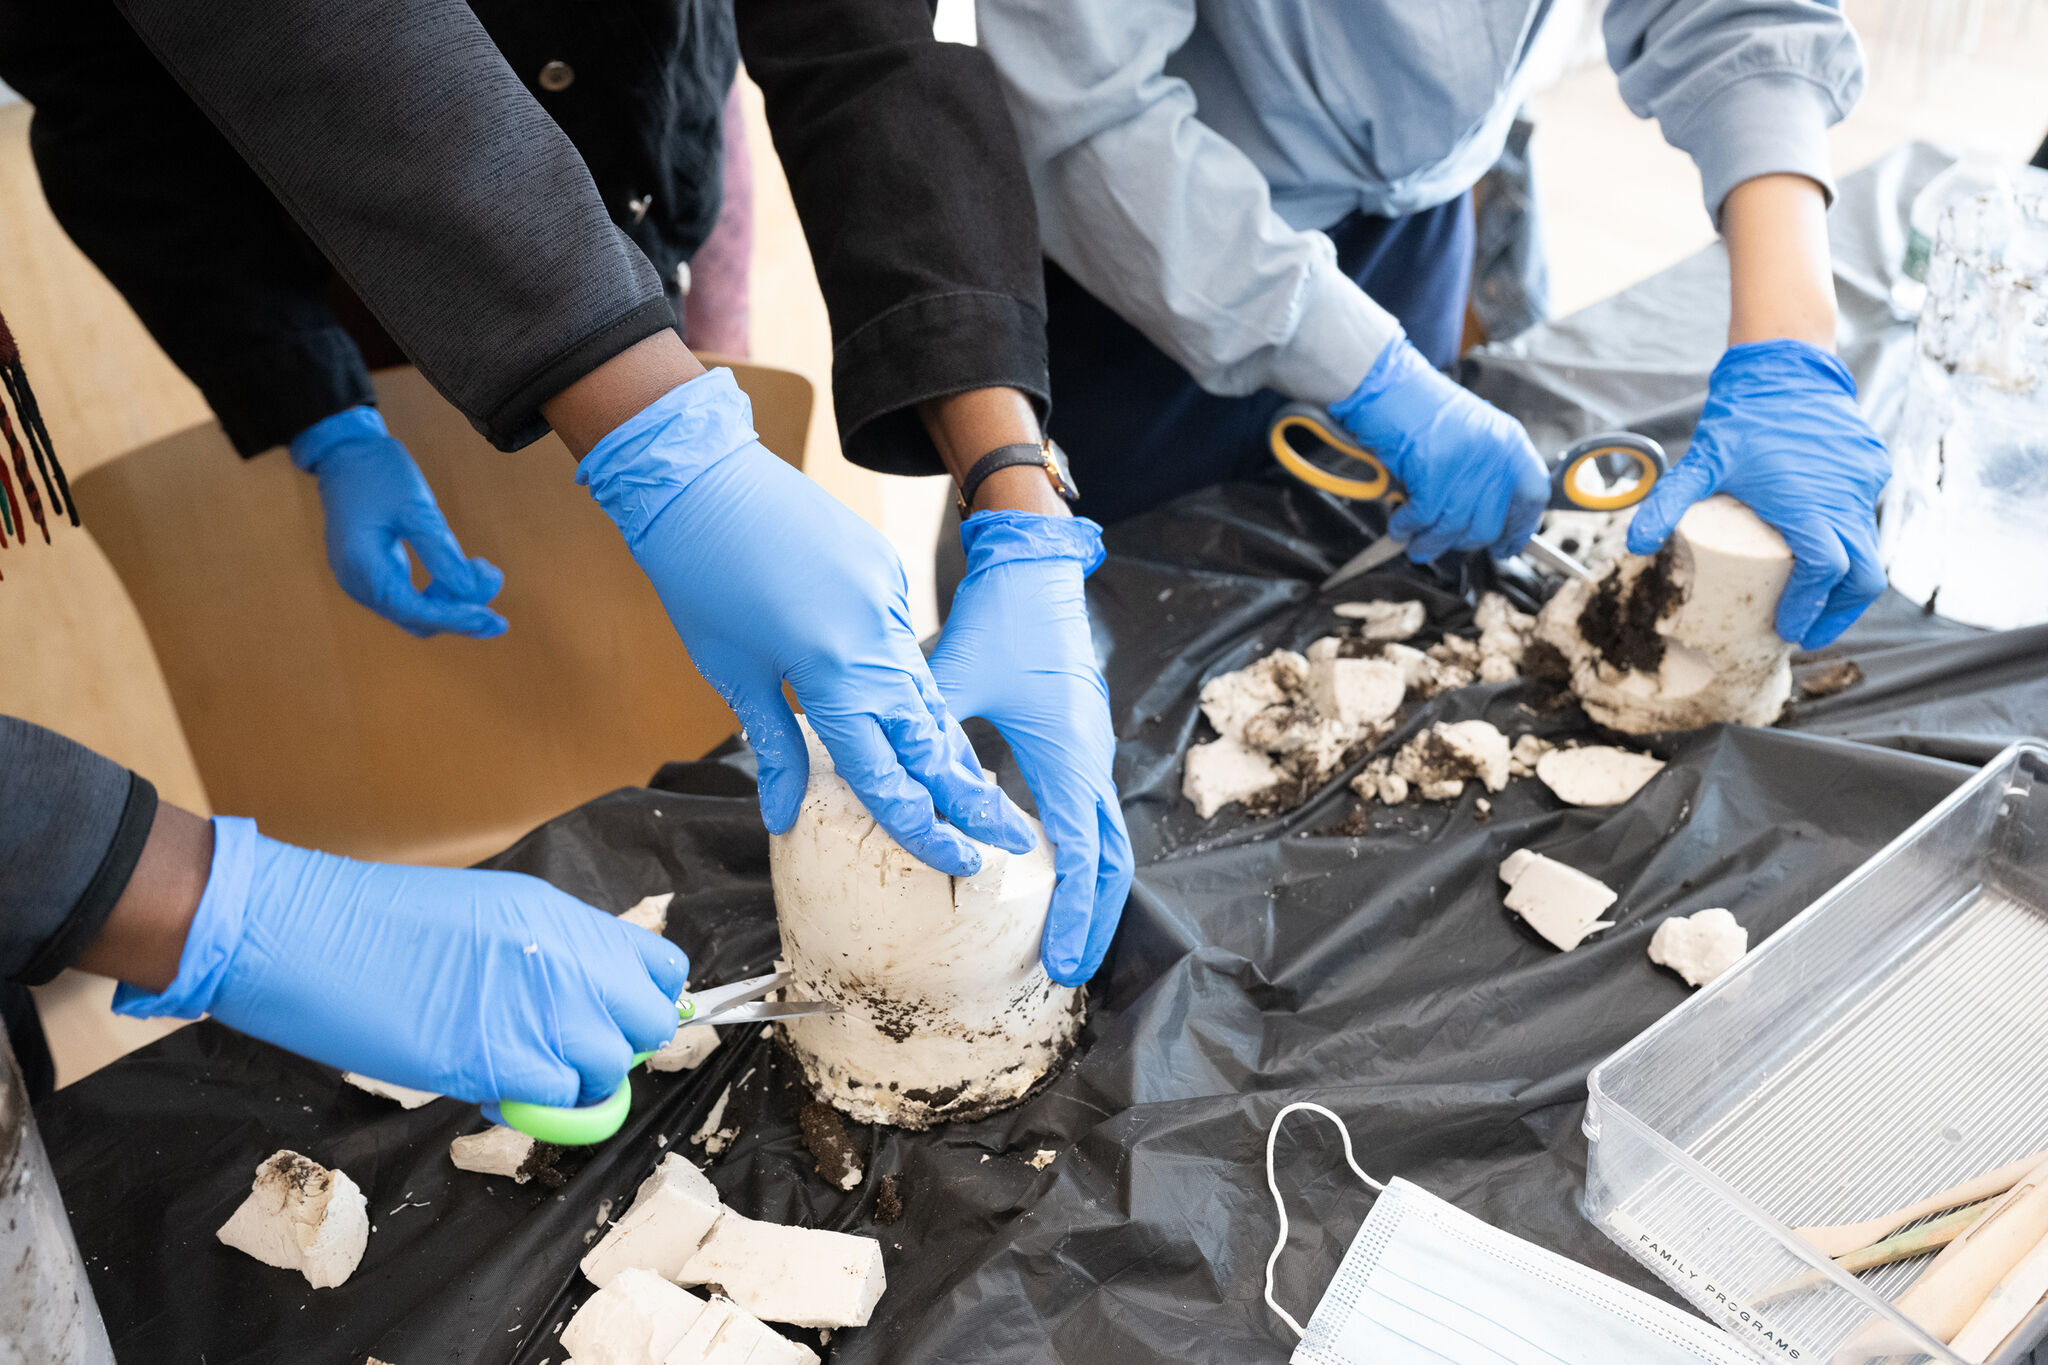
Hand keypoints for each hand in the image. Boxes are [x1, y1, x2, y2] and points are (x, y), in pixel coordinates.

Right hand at [112, 817, 686, 1107]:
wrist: (303, 932)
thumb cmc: (375, 922)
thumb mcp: (490, 914)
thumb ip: (548, 953)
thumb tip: (582, 998)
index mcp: (563, 918)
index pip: (660, 970)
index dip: (641, 1003)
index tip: (613, 1019)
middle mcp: (567, 960)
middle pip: (646, 1025)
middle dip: (615, 1048)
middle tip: (566, 1053)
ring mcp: (539, 1010)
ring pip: (606, 1072)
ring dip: (574, 1084)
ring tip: (522, 1070)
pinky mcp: (499, 1060)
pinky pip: (556, 1101)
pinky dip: (532, 1105)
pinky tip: (490, 1084)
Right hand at [290, 407, 507, 637]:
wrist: (345, 452)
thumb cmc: (378, 473)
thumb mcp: (416, 508)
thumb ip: (441, 553)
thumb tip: (470, 593)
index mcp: (364, 567)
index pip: (415, 611)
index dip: (456, 618)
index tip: (492, 618)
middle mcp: (359, 583)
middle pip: (417, 620)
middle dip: (459, 614)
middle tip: (498, 605)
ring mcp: (362, 580)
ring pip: (414, 610)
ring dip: (452, 601)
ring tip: (484, 572)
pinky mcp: (371, 573)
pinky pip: (408, 595)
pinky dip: (438, 590)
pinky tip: (465, 570)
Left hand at [577, 370, 1034, 875]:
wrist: (704, 476)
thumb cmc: (702, 577)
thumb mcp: (732, 671)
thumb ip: (775, 742)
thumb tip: (784, 813)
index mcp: (833, 675)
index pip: (888, 774)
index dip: (922, 826)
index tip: (957, 860)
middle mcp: (875, 643)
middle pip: (932, 739)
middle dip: (970, 797)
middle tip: (1011, 838)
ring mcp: (889, 603)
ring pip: (927, 692)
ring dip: (948, 746)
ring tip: (980, 793)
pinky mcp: (888, 572)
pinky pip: (907, 642)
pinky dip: (910, 681)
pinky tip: (916, 708)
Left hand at [928, 513, 1132, 984]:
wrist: (1036, 567)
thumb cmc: (1002, 615)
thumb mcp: (955, 674)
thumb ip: (925, 728)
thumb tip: (882, 768)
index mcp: (1067, 753)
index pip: (1082, 855)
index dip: (1072, 913)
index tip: (1056, 961)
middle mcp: (1090, 759)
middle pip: (1111, 863)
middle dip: (1094, 921)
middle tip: (1066, 973)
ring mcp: (1091, 752)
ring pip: (1108, 843)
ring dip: (1093, 896)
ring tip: (1065, 943)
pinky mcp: (1081, 745)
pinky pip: (1094, 817)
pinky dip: (1086, 861)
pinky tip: (1056, 882)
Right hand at [1329, 336, 1548, 562]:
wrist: (1385, 385)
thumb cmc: (1418, 406)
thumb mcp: (1469, 433)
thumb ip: (1483, 470)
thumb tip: (1483, 518)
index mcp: (1509, 441)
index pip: (1532, 496)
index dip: (1520, 528)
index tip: (1507, 546)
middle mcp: (1494, 453)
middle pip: (1489, 522)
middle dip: (1463, 542)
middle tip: (1444, 544)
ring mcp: (1464, 465)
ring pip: (1454, 528)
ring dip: (1431, 543)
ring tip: (1415, 544)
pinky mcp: (1433, 474)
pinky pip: (1423, 520)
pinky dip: (1407, 528)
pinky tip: (1399, 526)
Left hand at [1625, 339, 1888, 648]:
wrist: (1786, 363)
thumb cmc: (1742, 415)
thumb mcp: (1699, 463)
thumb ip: (1667, 504)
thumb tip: (1634, 546)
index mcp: (1809, 502)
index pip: (1826, 571)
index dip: (1811, 607)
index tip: (1788, 628)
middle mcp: (1846, 496)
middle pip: (1864, 576)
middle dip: (1838, 612)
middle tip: (1804, 632)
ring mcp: (1864, 482)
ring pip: (1871, 548)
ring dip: (1847, 582)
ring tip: (1815, 604)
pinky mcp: (1871, 467)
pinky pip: (1867, 514)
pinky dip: (1851, 542)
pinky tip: (1824, 553)